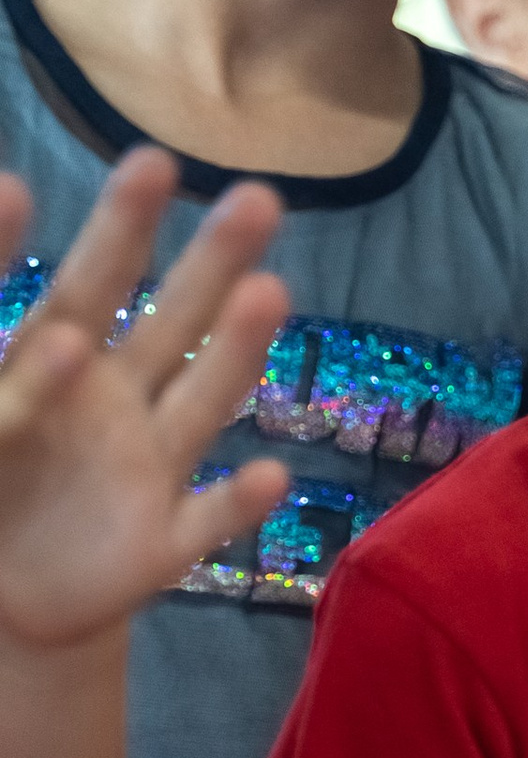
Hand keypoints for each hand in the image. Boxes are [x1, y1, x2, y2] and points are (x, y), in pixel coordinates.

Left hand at [0, 151, 290, 645]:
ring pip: (202, 402)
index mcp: (59, 359)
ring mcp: (148, 470)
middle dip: (211, 260)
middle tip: (259, 196)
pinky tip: (269, 477)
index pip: (85, 288)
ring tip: (270, 292)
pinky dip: (238, 504)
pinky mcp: (162, 545)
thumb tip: (55, 333)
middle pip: (170, 321)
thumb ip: (9, 384)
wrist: (9, 592)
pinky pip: (206, 522)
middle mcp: (118, 401)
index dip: (117, 232)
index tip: (150, 166)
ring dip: (236, 351)